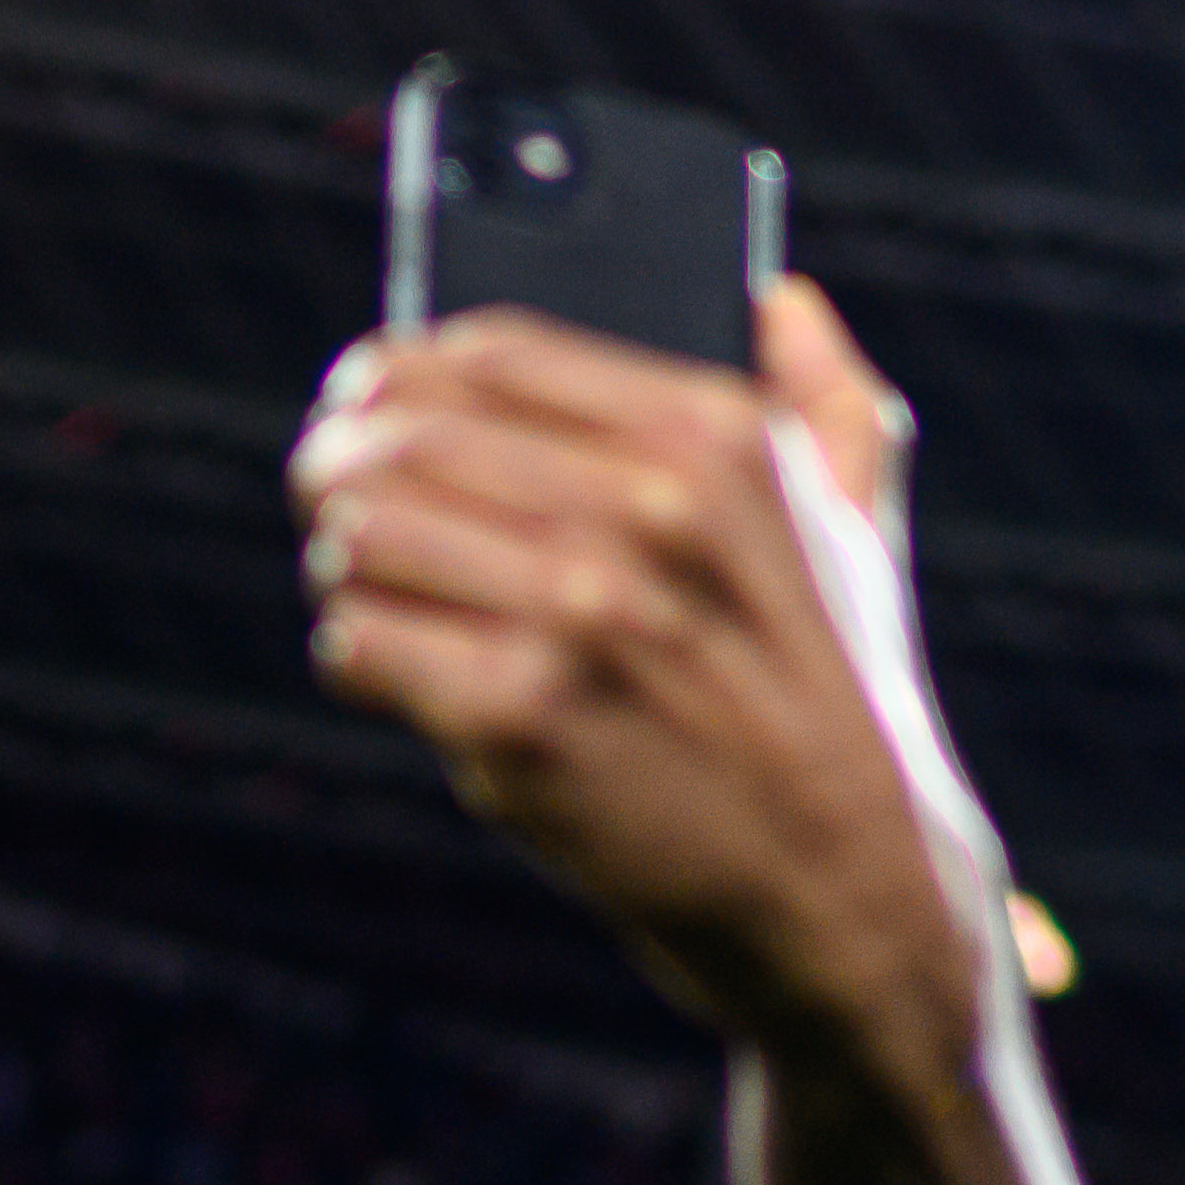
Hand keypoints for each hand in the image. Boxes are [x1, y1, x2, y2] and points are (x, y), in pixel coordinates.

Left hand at [290, 280, 1008, 1075]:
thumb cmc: (834, 703)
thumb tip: (776, 295)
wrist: (844, 889)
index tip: (369, 397)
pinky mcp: (519, 723)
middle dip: (339, 460)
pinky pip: (357, 645)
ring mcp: (578, 618)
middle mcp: (644, 511)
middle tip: (326, 490)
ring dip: (344, 562)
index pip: (486, 351)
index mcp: (713, 435)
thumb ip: (823, 397)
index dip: (397, 370)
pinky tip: (395, 672)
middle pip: (399, 432)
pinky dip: (357, 655)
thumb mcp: (858, 526)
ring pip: (361, 532)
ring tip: (369, 587)